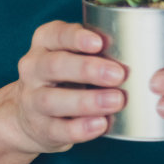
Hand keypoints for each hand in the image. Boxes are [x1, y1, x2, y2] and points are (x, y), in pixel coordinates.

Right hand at [0, 20, 124, 155]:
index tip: (99, 43)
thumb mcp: (72, 54)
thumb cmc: (64, 77)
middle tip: (118, 75)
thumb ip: (96, 51)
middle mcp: (33, 69)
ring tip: (116, 101)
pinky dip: (80, 128)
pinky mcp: (39, 127)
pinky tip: (101, 124)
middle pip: (55, 66)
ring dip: (87, 101)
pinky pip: (58, 129)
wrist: (29, 116)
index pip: (56, 34)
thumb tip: (134, 53)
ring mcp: (32, 100)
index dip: (77, 37)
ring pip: (53, 100)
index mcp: (44, 43)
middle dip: (87, 69)